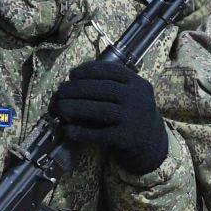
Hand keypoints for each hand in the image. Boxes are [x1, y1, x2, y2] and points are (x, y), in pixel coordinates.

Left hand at [50, 59, 170, 174]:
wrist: (151, 140)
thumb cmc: (133, 112)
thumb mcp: (132, 93)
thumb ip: (111, 84)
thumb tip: (73, 80)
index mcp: (137, 84)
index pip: (111, 70)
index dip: (88, 70)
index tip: (72, 75)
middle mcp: (136, 98)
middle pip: (101, 89)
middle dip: (76, 88)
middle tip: (60, 91)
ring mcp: (131, 118)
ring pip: (97, 110)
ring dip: (74, 107)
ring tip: (60, 107)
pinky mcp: (124, 137)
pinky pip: (97, 133)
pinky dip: (79, 131)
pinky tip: (67, 129)